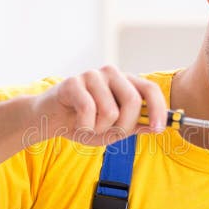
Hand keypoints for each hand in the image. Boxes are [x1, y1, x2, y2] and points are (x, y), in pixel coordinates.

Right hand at [36, 66, 167, 146]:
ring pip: (110, 111)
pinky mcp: (73, 82)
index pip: (150, 89)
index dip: (159, 109)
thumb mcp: (113, 130)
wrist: (49, 120)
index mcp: (124, 82)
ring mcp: (92, 75)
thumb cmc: (84, 123)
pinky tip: (77, 124)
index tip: (159, 129)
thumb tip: (156, 126)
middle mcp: (111, 74)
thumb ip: (135, 127)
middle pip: (132, 101)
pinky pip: (88, 111)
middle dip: (124, 126)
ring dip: (100, 129)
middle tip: (111, 134)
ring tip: (89, 126)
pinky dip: (85, 127)